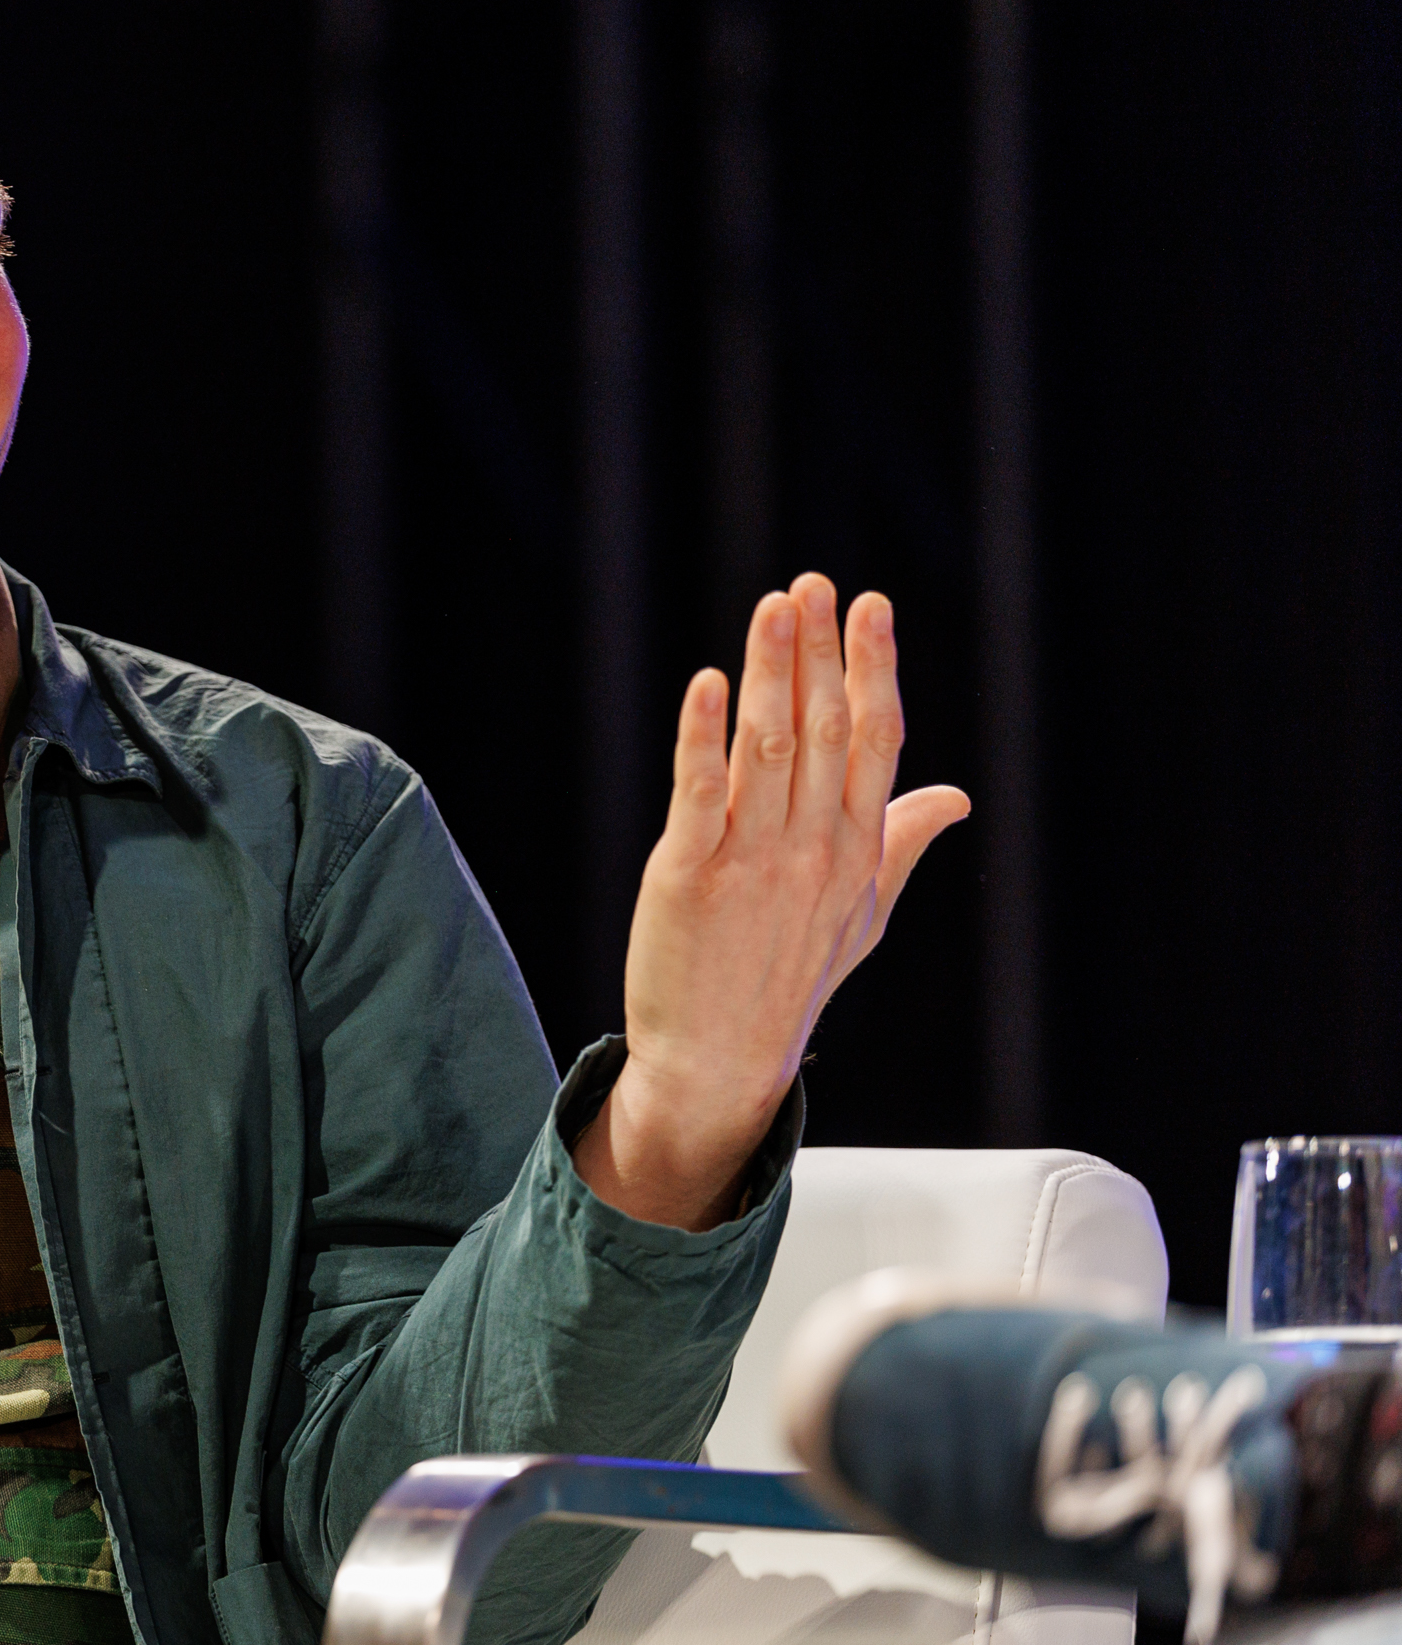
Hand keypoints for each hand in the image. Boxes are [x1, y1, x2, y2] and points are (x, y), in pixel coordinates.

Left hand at [575, 575, 970, 1228]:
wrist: (719, 1060)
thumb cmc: (789, 981)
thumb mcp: (863, 915)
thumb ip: (901, 844)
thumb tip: (955, 796)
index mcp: (856, 852)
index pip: (875, 742)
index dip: (874, 668)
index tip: (870, 606)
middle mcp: (812, 850)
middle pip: (825, 731)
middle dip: (821, 653)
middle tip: (814, 584)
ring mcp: (752, 862)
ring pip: (769, 749)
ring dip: (772, 674)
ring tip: (775, 608)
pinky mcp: (689, 876)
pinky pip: (701, 794)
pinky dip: (704, 736)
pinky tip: (709, 683)